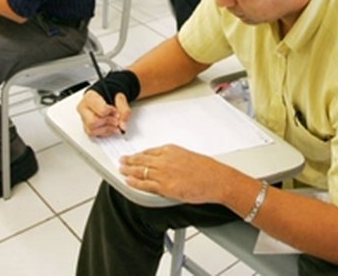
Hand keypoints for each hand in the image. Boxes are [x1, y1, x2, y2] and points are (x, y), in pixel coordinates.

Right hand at [77, 90, 130, 136]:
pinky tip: (111, 128)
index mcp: (90, 97)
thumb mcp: (121, 98)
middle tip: (116, 119)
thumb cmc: (111, 96)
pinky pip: (94, 135)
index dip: (110, 113)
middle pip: (92, 122)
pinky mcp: (87, 127)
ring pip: (91, 130)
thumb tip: (122, 125)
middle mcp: (84, 108)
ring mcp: (84, 119)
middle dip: (107, 122)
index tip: (116, 111)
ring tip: (114, 124)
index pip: (100, 110)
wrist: (109, 98)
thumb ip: (124, 110)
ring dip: (107, 129)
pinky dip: (105, 133)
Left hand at [120, 145, 234, 202]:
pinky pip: (145, 185)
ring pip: (140, 171)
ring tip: (122, 170)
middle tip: (122, 161)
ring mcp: (163, 174)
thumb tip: (166, 164)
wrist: (216, 179)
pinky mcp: (165, 187)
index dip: (139, 154)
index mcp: (171, 150)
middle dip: (130, 161)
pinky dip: (135, 183)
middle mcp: (165, 160)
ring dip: (128, 170)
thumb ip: (174, 159)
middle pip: (141, 160)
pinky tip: (128, 181)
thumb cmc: (207, 169)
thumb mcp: (188, 156)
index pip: (149, 151)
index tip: (134, 155)